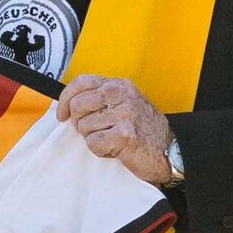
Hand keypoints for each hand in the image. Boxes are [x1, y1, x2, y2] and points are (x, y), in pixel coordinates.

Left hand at [57, 72, 177, 186]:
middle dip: (80, 123)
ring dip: (94, 139)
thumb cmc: (143, 129)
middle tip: (96, 131)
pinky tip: (116, 149)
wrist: (170, 149)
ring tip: (112, 139)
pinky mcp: (124, 135)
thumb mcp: (124, 103)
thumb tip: (69, 104)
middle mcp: (122, 95)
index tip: (62, 114)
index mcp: (119, 85)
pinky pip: (94, 144)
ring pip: (84, 127)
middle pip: (77, 106)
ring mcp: (124, 115)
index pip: (81, 82)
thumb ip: (101, 98)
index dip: (65, 99)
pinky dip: (101, 151)